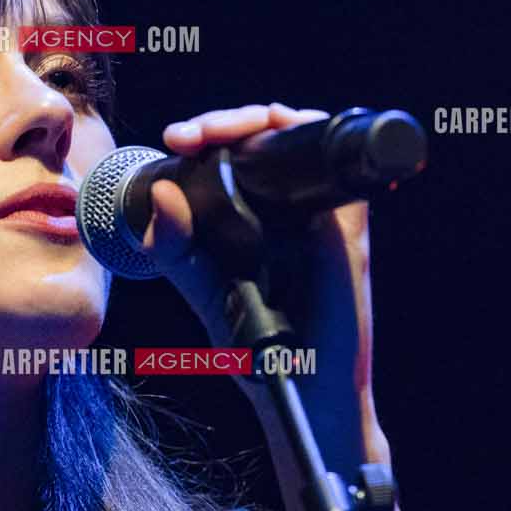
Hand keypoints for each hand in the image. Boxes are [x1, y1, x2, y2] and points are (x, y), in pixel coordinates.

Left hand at [136, 103, 382, 458]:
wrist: (299, 390)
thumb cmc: (254, 348)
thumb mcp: (201, 289)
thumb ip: (174, 248)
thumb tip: (162, 192)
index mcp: (252, 216)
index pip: (235, 152)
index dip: (208, 132)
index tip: (177, 140)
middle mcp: (288, 208)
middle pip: (266, 136)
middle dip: (226, 120)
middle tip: (190, 136)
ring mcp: (320, 215)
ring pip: (301, 138)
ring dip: (262, 120)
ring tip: (219, 133)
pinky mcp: (347, 229)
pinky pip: (340, 169)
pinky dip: (317, 137)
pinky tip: (282, 131)